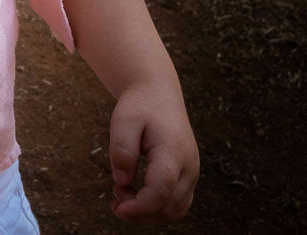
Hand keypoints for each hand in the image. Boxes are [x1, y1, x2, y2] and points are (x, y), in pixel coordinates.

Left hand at [107, 80, 198, 222]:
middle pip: (169, 207)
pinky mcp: (188, 176)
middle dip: (139, 210)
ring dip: (147, 212)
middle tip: (115, 192)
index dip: (140, 207)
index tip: (118, 209)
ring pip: (175, 211)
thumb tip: (122, 181)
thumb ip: (122, 150)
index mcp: (173, 151)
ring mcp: (192, 173)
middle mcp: (189, 165)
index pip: (161, 191)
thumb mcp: (123, 120)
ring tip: (123, 193)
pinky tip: (135, 194)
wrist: (158, 93)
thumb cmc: (140, 106)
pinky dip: (156, 208)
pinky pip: (176, 204)